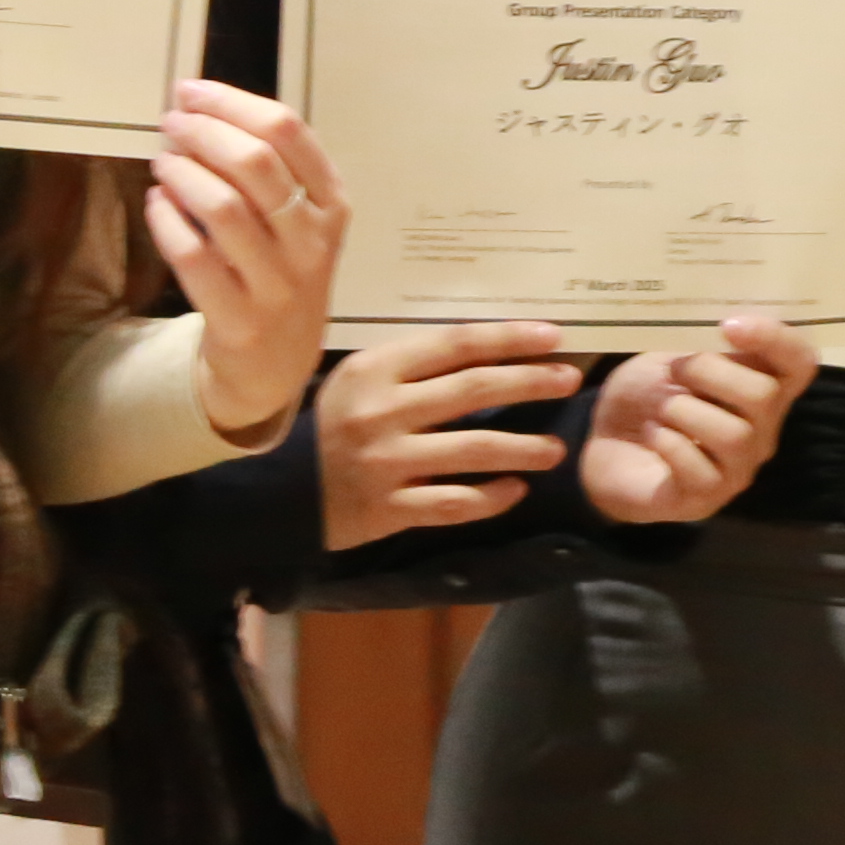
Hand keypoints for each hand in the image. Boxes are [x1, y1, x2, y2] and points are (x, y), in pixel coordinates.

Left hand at [150, 80, 346, 437]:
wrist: (274, 364)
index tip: (191, 92)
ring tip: (162, 161)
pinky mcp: (239, 320)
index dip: (232, 103)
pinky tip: (156, 203)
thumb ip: (268, 171)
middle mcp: (312, 242)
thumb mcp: (298, 222)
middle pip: (255, 164)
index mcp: (332, 205)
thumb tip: (202, 109)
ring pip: (223, 208)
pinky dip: (167, 221)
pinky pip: (194, 258)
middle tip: (170, 124)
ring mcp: (279, 284)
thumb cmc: (280, 273)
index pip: (288, 133)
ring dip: (182, 173)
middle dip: (203, 132)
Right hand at [318, 318, 586, 547]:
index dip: (509, 338)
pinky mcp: (388, 509)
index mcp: (377, 369)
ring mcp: (387, 462)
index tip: (554, 336)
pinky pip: (452, 503)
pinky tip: (515, 491)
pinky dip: (488, 498)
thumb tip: (487, 346)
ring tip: (556, 450)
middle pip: (473, 390)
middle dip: (530, 382)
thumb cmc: (328, 425)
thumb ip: (412, 365)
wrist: (275, 490)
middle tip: (570, 380)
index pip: (456, 345)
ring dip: (522, 448)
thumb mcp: (359, 379)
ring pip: (472, 450)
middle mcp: (384, 412)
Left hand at [583, 314, 817, 526]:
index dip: (776, 339)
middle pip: (764, 396)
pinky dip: (669, 443)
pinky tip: (653, 434)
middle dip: (710, 371)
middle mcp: (762, 430)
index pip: (800, 362)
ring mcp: (737, 468)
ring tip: (661, 408)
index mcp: (763, 387)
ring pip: (734, 434)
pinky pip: (700, 469)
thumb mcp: (670, 356)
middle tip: (676, 368)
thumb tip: (720, 325)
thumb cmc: (647, 396)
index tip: (728, 324)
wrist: (607, 446)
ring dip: (686, 410)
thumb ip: (702, 343)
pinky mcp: (705, 498)